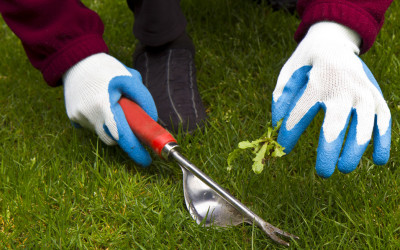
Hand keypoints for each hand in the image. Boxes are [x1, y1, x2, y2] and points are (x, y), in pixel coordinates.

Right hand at [63, 53, 157, 165]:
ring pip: (103, 133)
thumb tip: (151, 119)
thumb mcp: (129, 78)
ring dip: (112, 127)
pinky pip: (92, 127)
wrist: (76, 60)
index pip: (123, 135)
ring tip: (111, 105)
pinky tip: (98, 104)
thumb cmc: (107, 69)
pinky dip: (100, 121)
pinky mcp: (72, 117)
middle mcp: (89, 114)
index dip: (136, 150)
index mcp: (103, 104)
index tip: (147, 161)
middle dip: (124, 135)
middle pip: (113, 138)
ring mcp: (78, 117)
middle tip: (132, 125)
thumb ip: (143, 98)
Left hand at [272, 22, 391, 177]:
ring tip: (344, 169)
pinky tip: (378, 160)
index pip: (301, 114)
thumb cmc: (306, 63)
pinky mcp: (376, 95)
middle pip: (336, 124)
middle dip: (329, 151)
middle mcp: (342, 86)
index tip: (283, 149)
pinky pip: (383, 120)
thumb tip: (278, 126)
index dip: (290, 134)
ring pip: (364, 125)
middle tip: (323, 173)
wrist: (334, 40)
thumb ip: (281, 98)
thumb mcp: (288, 73)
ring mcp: (362, 91)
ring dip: (355, 150)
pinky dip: (383, 141)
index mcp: (316, 81)